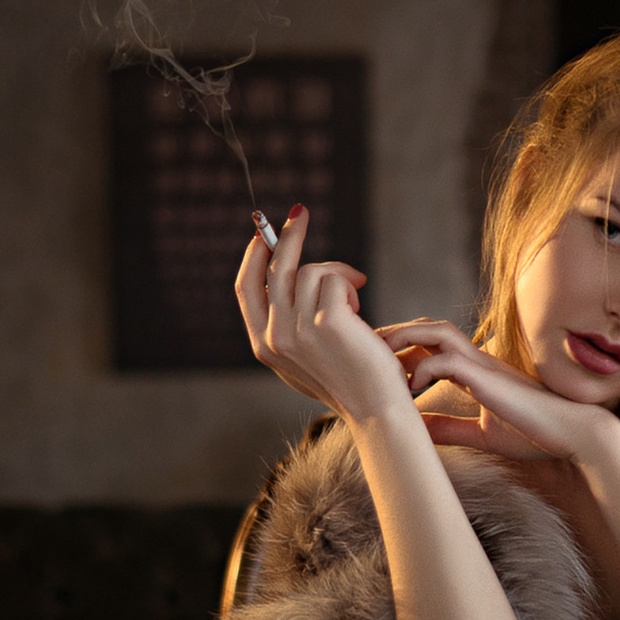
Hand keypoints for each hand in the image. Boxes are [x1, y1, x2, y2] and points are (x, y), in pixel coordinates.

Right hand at [234, 206, 409, 419]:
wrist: (374, 407)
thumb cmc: (346, 379)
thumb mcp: (303, 355)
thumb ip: (285, 322)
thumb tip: (281, 273)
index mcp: (262, 345)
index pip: (245, 287)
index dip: (253, 256)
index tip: (263, 233)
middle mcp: (274, 336)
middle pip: (275, 267)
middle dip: (288, 234)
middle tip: (300, 212)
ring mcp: (299, 329)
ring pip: (311, 271)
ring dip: (337, 276)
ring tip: (354, 301)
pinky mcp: (327, 321)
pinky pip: (336, 279)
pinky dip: (351, 285)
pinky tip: (361, 313)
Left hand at [378, 319, 607, 461]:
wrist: (572, 434)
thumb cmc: (535, 434)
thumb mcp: (481, 434)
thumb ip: (449, 428)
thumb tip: (416, 431)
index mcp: (475, 370)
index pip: (431, 345)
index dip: (402, 349)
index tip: (378, 367)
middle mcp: (477, 360)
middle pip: (428, 328)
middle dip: (394, 335)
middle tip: (366, 353)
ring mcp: (483, 365)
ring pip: (435, 332)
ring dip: (403, 340)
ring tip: (380, 360)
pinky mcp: (488, 377)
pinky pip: (446, 361)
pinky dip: (422, 371)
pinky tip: (412, 391)